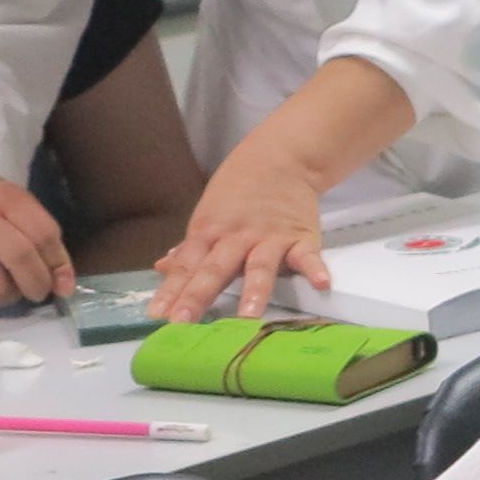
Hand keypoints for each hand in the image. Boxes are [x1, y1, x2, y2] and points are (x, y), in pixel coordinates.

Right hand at [0, 170, 73, 308]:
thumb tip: (65, 289)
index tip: (60, 279)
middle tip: (38, 290)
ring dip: (9, 295)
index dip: (58, 262)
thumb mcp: (24, 210)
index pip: (43, 234)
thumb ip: (48, 244)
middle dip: (37, 284)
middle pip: (19, 258)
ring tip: (8, 285)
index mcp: (5, 198)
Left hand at [151, 139, 337, 324]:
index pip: (187, 265)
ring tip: (248, 316)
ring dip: (253, 290)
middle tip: (184, 321)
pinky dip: (314, 268)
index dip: (172, 290)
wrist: (280, 158)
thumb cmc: (239, 191)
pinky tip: (321, 284)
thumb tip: (163, 268)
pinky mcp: (301, 237)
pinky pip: (307, 255)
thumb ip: (190, 249)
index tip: (158, 315)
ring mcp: (270, 238)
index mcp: (209, 232)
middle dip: (198, 295)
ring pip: (259, 266)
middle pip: (215, 268)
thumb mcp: (208, 216)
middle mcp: (236, 237)